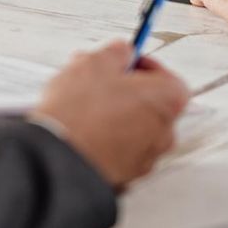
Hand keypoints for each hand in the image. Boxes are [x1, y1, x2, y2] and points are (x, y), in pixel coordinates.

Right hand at [34, 43, 189, 187]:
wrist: (59, 157)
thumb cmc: (81, 113)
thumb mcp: (96, 63)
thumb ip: (117, 53)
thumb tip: (122, 52)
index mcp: (167, 101)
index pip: (168, 77)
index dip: (143, 65)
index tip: (125, 60)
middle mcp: (164, 132)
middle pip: (149, 104)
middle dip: (125, 90)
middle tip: (97, 80)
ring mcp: (144, 158)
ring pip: (133, 128)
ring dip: (114, 115)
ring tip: (80, 105)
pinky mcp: (124, 175)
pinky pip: (118, 150)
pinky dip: (105, 138)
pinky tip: (80, 128)